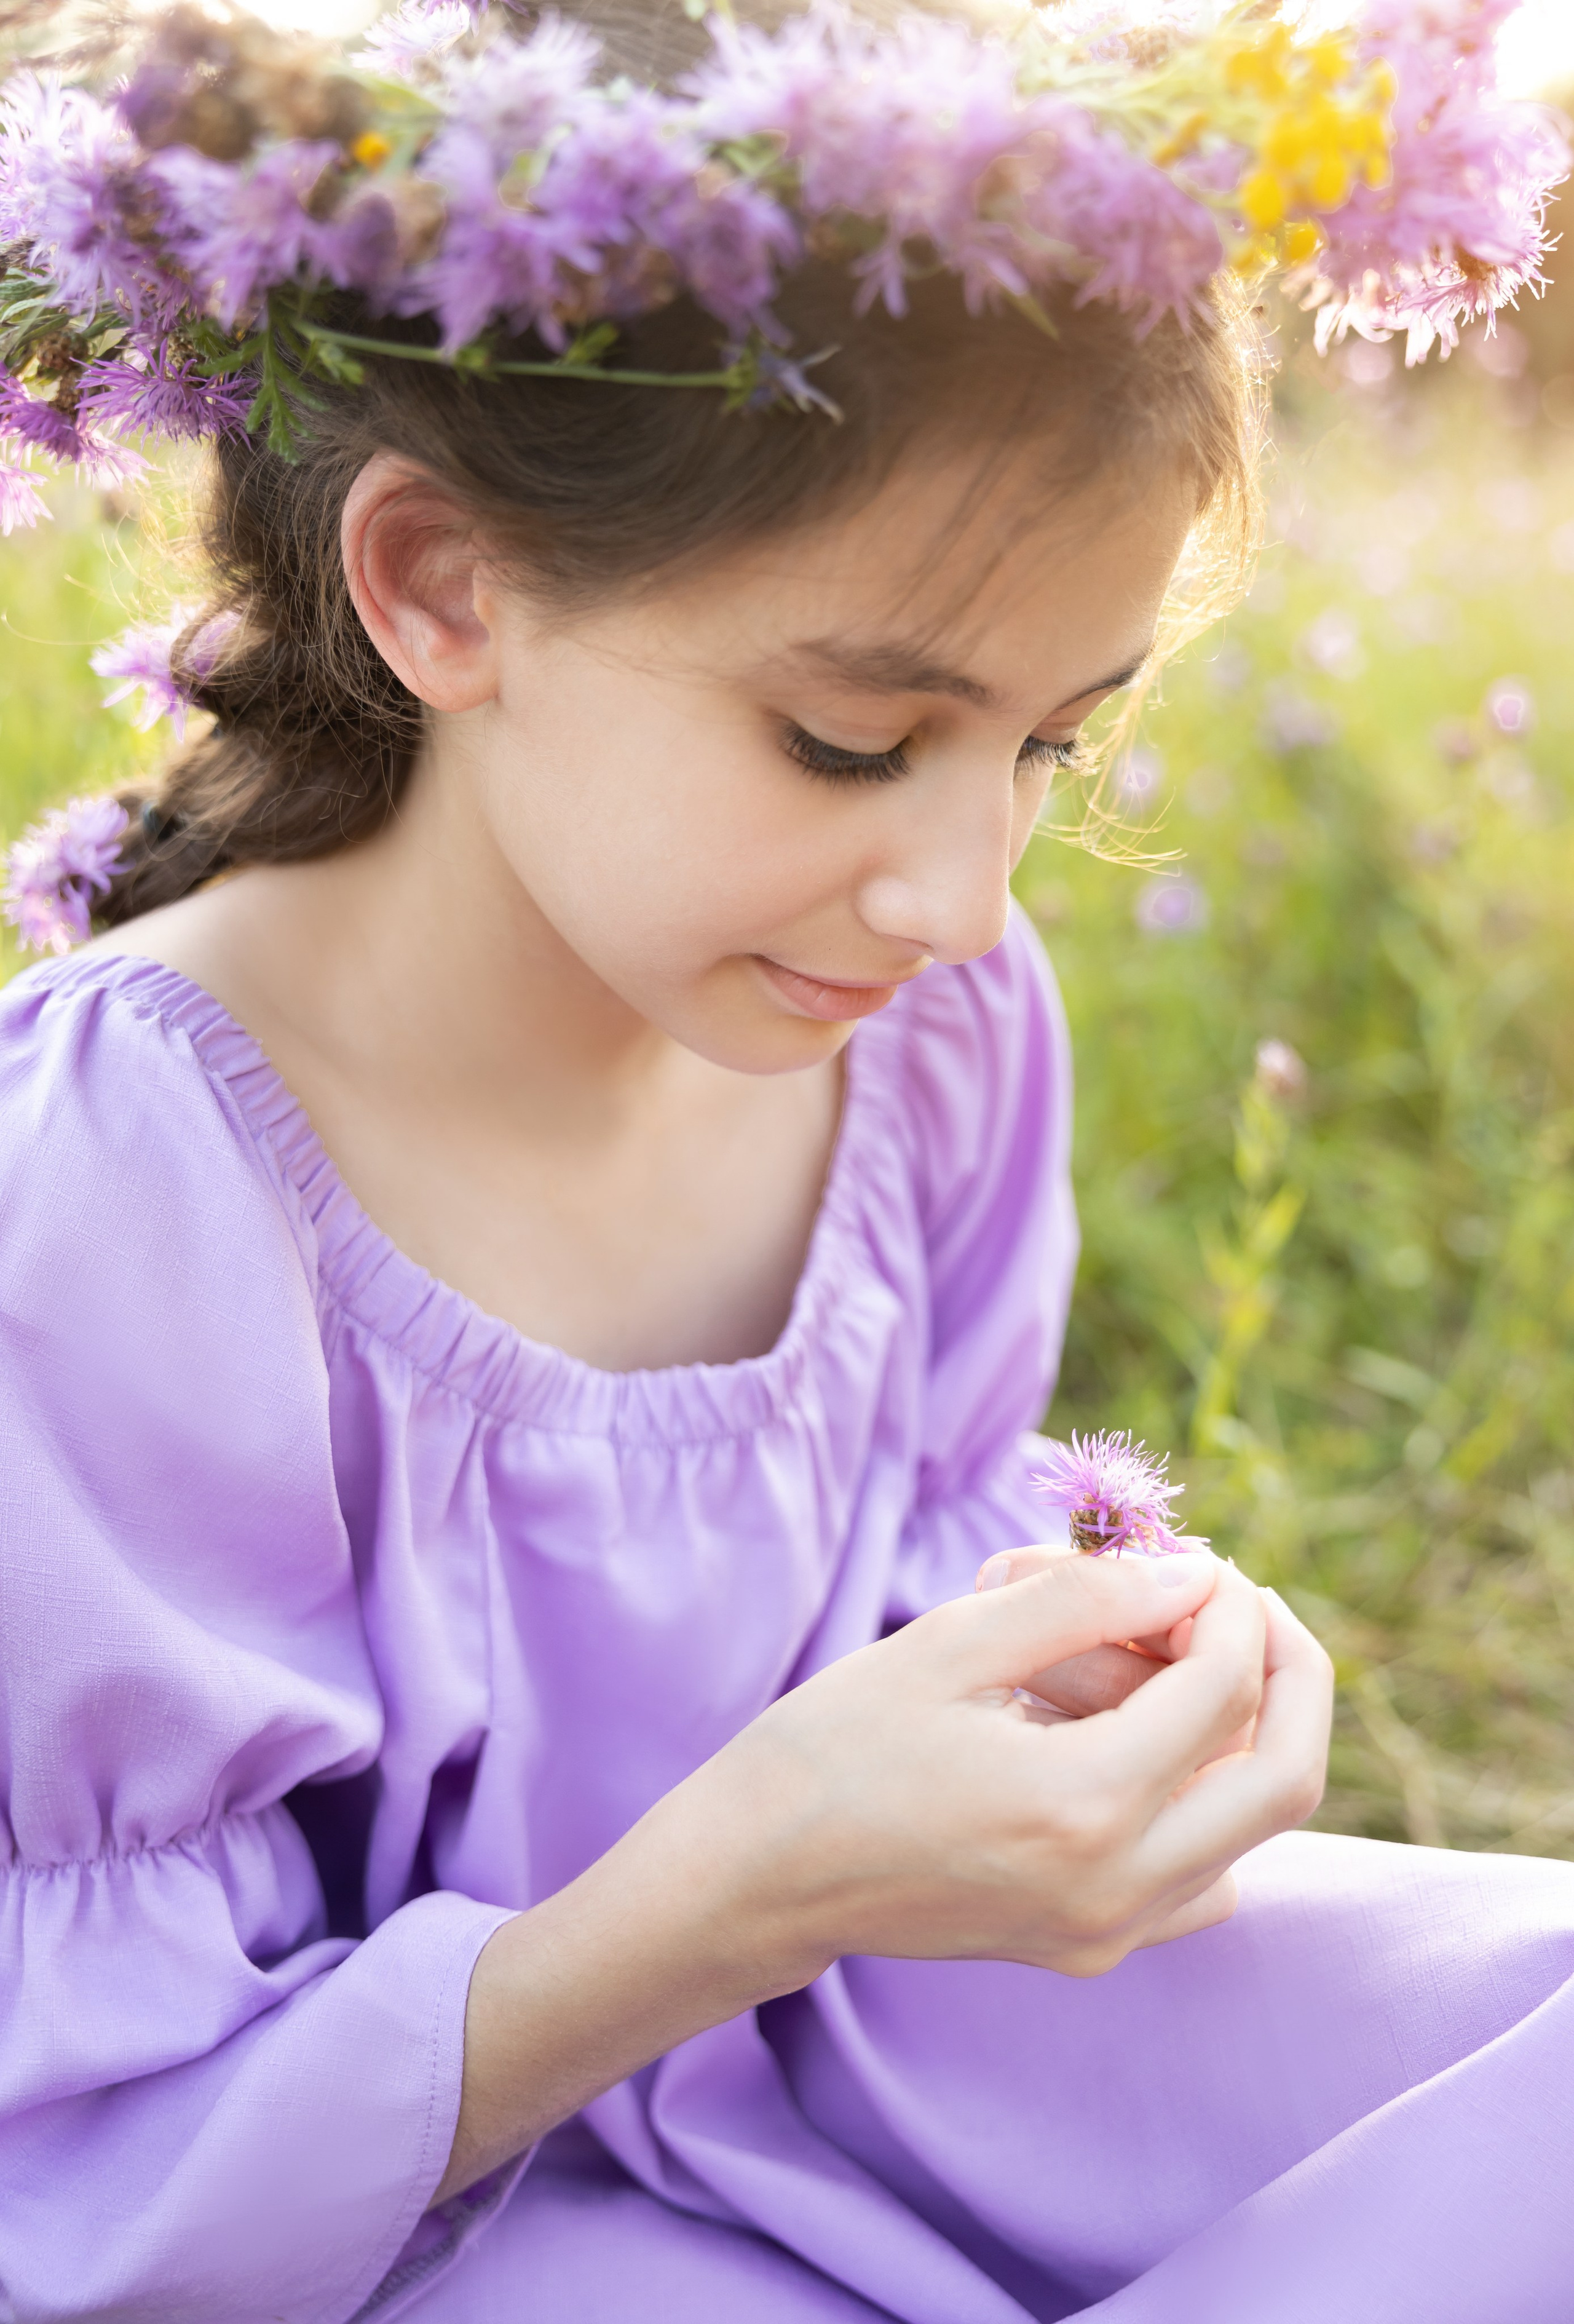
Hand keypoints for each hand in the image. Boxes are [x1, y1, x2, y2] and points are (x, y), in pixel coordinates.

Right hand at [694, 1549, 1332, 1985]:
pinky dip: (1198, 1796)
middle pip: (1287, 1778)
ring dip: (1232, 1728)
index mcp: (1082, 1805)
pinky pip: (1203, 1875)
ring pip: (1250, 1825)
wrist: (756, 1876)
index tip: (1193, 1555)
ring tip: (1144, 1658)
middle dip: (1286, 1667)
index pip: (1225, 1688)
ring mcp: (1111, 1933)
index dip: (1227, 1602)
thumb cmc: (834, 1746)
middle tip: (1236, 1600)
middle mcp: (1118, 1888)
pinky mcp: (1092, 1948)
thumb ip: (1085, 1600)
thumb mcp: (951, 1641)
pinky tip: (1125, 1738)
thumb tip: (1194, 1575)